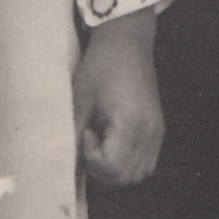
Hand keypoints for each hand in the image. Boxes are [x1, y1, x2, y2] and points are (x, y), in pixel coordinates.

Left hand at [75, 10, 164, 186]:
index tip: (85, 133)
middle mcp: (149, 132)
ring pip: (137, 174)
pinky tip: (113, 143)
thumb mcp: (81, 98)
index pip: (112, 167)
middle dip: (101, 169)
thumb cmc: (101, 66)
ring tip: (101, 143)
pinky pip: (146, 163)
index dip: (92, 159)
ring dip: (115, 169)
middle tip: (89, 141)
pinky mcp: (157, 129)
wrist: (127, 41)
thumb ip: (72, 134)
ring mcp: (157, 132)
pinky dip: (128, 164)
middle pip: (125, 177)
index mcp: (131, 123)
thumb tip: (60, 162)